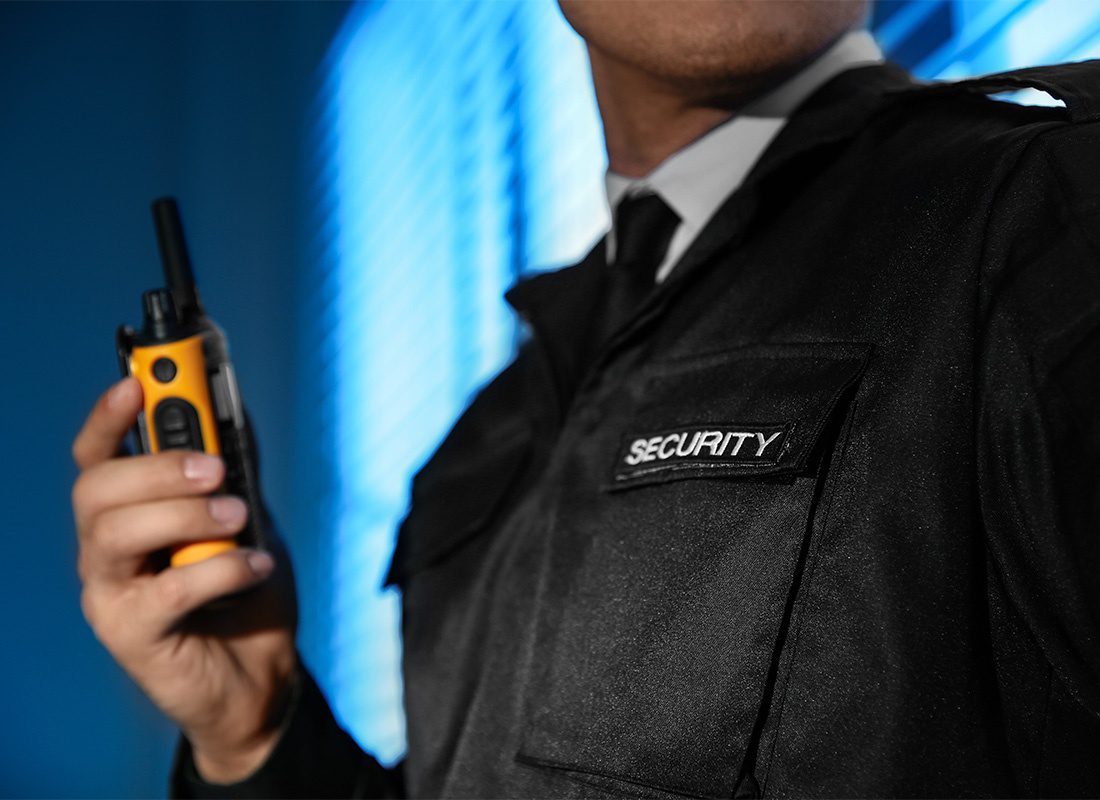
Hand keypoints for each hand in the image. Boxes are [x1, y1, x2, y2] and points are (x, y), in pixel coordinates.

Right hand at [72, 377, 297, 781]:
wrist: (259, 676)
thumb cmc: (244, 590)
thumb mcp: (248, 515)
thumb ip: (235, 466)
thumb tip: (234, 403)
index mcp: (127, 513)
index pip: (97, 456)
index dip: (109, 416)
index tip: (137, 380)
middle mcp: (104, 550)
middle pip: (96, 489)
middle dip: (157, 466)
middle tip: (215, 468)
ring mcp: (109, 594)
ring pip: (115, 533)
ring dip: (185, 514)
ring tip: (239, 517)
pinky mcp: (130, 636)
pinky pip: (164, 591)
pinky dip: (219, 569)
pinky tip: (255, 566)